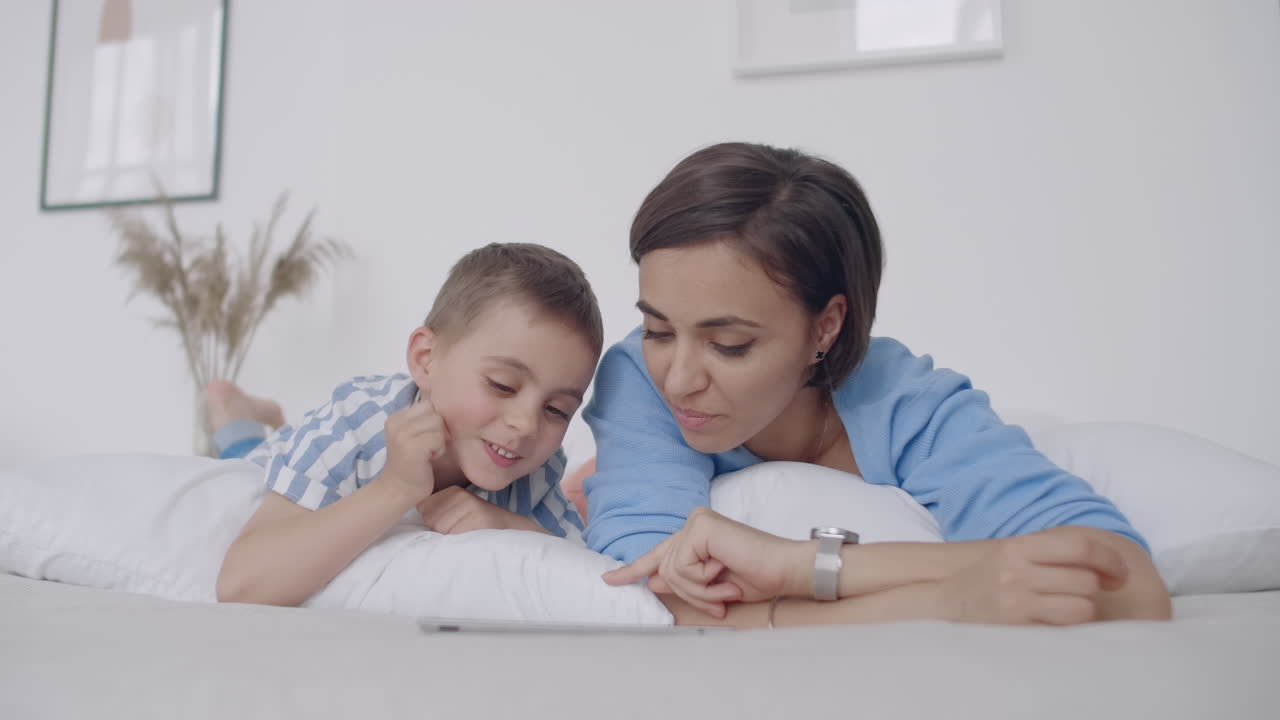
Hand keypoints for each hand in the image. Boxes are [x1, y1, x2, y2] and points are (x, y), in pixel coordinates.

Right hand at [381, 396, 448, 500]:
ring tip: (427, 454)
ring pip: (439, 425)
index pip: (428, 405)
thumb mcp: (414, 435)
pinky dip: (439, 450)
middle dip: (438, 431)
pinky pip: (439, 439)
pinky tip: (428, 460)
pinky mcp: (412, 447)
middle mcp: (396, 422)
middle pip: (435, 414)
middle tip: (427, 448)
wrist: (398, 490)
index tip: (425, 439)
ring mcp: (402, 434)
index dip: (434, 422)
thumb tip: (451, 404)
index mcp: (396, 417)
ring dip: (439, 442)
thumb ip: (425, 420)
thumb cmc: (413, 464)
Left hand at [417, 486, 543, 533]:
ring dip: (450, 538)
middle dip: (440, 531)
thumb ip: (437, 512)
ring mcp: (470, 504)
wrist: (513, 533)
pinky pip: (453, 534)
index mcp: (452, 491)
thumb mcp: (458, 515)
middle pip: (429, 519)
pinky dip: (459, 542)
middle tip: (462, 531)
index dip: (433, 522)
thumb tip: (410, 512)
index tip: (452, 525)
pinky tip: (472, 538)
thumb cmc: (480, 529)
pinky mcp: (478, 516)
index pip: (422, 508)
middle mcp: (460, 494)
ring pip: (439, 528)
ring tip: (467, 535)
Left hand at [602, 507, 809, 617]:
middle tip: (721, 599)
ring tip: (726, 588)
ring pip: (672, 572)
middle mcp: (693, 524)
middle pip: (665, 570)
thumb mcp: (712, 586)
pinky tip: (725, 573)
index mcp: (695, 536)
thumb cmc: (756, 578)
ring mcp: (695, 522)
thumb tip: (653, 580)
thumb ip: (682, 581)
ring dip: (700, 590)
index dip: (632, 570)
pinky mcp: (700, 527)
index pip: (658, 556)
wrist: (785, 570)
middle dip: (692, 594)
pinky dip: (703, 581)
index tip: (609, 580)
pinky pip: (682, 567)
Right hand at [939, 527, 1129, 625]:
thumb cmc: (985, 580)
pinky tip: (1055, 626)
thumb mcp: (1011, 555)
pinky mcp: (1015, 629)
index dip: (1110, 560)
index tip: (1119, 575)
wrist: (942, 604)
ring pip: (1081, 608)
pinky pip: (1063, 632)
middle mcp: (1016, 573)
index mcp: (1018, 547)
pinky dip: (1067, 631)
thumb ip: (1049, 552)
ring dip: (1083, 612)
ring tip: (1068, 612)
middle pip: (1086, 580)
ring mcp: (1016, 603)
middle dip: (1095, 590)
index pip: (1080, 547)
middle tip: (1090, 595)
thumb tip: (1103, 560)